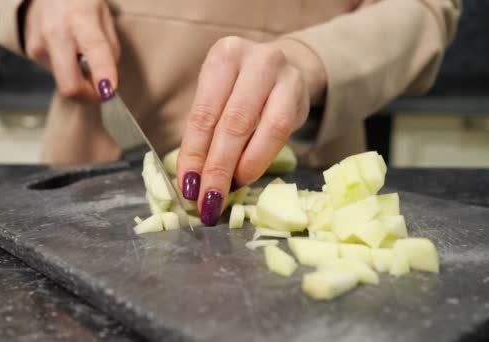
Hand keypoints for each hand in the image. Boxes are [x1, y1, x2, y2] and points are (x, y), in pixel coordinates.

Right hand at [23, 0, 119, 100]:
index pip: (93, 51)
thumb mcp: (105, 18)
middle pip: (70, 86)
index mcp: (79, 17)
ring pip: (65, 83)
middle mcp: (54, 32)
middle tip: (103, 89)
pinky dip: (70, 72)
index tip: (109, 92)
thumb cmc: (80, 2)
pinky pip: (57, 75)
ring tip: (85, 58)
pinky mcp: (31, 53)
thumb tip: (110, 84)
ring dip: (81, 81)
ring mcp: (38, 45)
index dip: (103, 76)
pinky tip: (70, 53)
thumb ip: (110, 51)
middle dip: (90, 96)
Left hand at [176, 36, 326, 225]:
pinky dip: (260, 159)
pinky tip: (246, 176)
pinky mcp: (300, 91)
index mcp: (223, 56)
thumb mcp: (218, 100)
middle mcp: (254, 59)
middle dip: (217, 168)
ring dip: (241, 167)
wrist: (286, 70)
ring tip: (227, 192)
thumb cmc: (242, 90)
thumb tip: (192, 182)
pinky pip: (280, 132)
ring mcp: (282, 73)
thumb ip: (206, 134)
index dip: (194, 154)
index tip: (188, 186)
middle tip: (208, 200)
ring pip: (261, 128)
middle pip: (232, 122)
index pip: (203, 114)